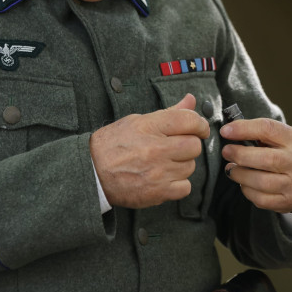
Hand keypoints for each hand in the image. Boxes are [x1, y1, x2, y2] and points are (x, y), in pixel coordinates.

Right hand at [89, 94, 209, 208]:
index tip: (198, 129)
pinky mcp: (157, 192)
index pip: (189, 120)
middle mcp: (155, 149)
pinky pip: (185, 187)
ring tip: (165, 163)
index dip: (199, 124)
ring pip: (190, 167)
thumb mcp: (136, 120)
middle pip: (194, 146)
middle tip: (177, 147)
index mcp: (149, 126)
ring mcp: (158, 172)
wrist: (91, 172)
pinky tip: (165, 178)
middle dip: (189, 145)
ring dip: (182, 165)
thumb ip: (168, 112)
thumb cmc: (113, 144)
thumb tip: (191, 99)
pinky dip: (179, 184)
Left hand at [220, 118, 291, 212]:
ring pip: (261, 181)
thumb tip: (230, 131)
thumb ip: (260, 133)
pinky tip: (244, 183)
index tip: (226, 131)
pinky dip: (246, 190)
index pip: (268, 129)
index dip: (244, 129)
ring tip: (231, 169)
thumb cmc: (287, 154)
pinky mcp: (287, 202)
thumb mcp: (282, 137)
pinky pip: (260, 199)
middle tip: (226, 151)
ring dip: (240, 174)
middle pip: (265, 159)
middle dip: (240, 155)